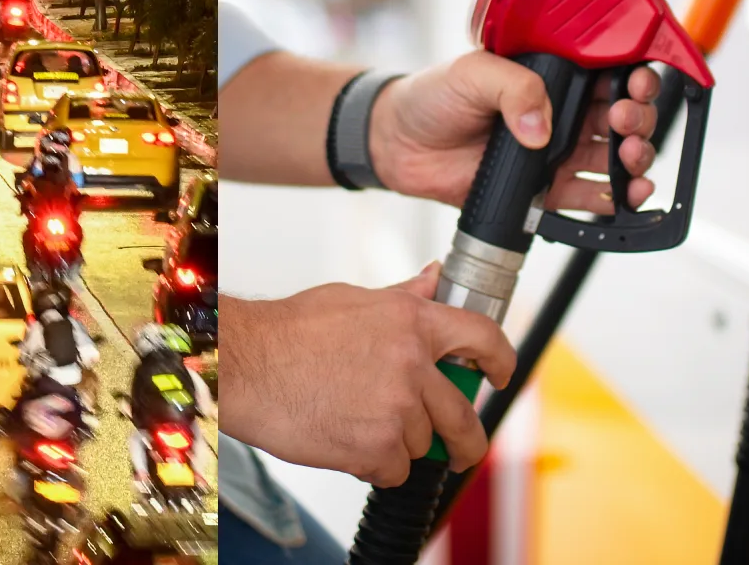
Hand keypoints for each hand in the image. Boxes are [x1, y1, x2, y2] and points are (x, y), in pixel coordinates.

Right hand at [222, 263, 515, 486]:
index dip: (500, 360)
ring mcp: (398, 409)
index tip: (499, 375)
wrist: (248, 366)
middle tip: (461, 447)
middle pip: (463, 414)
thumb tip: (435, 278)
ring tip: (359, 422)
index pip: (482, 337)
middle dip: (466, 439)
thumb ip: (404, 298)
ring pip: (423, 443)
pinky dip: (375, 465)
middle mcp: (412, 364)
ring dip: (399, 443)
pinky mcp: (377, 447)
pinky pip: (395, 470)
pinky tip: (347, 441)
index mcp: (412, 322)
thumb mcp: (354, 300)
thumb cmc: (290, 332)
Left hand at [369, 53, 659, 211]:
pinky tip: (629, 196)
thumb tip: (541, 129)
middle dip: (639, 119)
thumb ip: (514, 88)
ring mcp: (558, 153)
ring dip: (636, 159)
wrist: (400, 143)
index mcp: (553, 76)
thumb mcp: (473, 73)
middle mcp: (564, 113)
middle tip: (625, 121)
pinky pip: (592, 197)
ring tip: (630, 159)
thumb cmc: (434, 96)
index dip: (635, 76)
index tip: (638, 83)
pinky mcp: (546, 190)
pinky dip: (618, 199)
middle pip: (624, 116)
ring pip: (617, 158)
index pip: (609, 72)